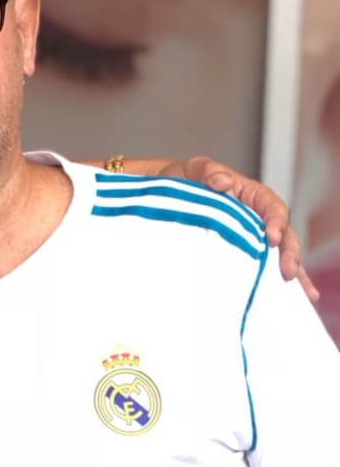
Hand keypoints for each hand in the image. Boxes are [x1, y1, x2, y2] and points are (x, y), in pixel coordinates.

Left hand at [137, 156, 317, 300]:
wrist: (163, 194)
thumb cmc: (185, 179)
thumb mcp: (195, 169)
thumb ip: (209, 172)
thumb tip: (224, 182)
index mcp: (252, 195)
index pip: (272, 208)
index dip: (276, 222)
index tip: (272, 238)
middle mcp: (257, 218)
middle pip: (282, 235)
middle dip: (289, 254)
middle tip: (289, 272)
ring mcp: (249, 237)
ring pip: (277, 254)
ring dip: (291, 272)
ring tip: (304, 293)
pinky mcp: (238, 252)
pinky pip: (258, 266)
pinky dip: (270, 281)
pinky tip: (283, 297)